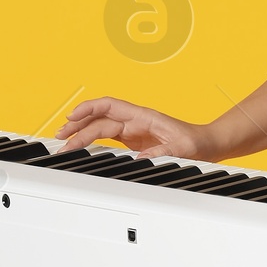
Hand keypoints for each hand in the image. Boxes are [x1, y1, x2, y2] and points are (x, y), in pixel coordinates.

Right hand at [56, 96, 209, 157]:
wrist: (206, 145)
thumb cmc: (196, 143)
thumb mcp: (182, 150)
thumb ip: (161, 153)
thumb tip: (139, 159)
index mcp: (143, 116)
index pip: (109, 106)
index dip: (89, 108)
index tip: (72, 116)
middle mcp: (135, 121)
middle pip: (99, 119)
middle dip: (78, 126)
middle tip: (60, 138)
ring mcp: (132, 130)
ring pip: (100, 127)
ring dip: (81, 133)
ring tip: (63, 141)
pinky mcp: (133, 141)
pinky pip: (107, 137)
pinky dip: (92, 140)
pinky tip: (80, 146)